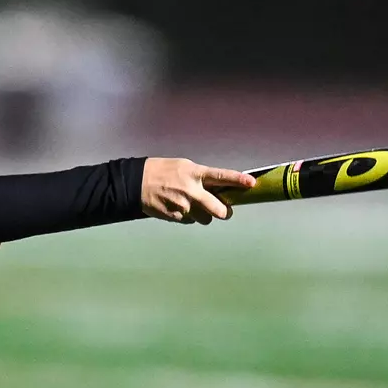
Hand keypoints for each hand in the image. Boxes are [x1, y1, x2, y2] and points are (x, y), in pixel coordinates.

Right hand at [140, 158, 255, 224]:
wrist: (136, 183)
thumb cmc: (162, 171)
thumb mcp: (184, 166)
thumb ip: (201, 177)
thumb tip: (217, 189)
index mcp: (195, 174)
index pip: (222, 177)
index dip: (238, 180)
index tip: (252, 183)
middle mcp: (192, 191)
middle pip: (219, 210)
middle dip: (224, 212)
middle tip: (223, 209)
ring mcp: (184, 206)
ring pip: (205, 219)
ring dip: (204, 214)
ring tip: (191, 204)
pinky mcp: (175, 217)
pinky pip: (190, 221)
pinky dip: (188, 216)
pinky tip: (178, 207)